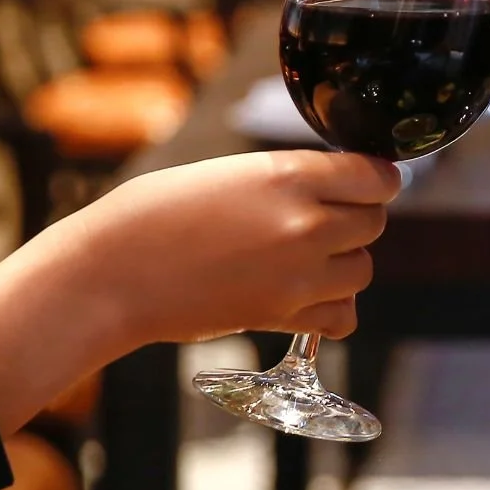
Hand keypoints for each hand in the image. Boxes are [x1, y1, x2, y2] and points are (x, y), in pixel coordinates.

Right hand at [0, 150, 401, 435]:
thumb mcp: (227, 173)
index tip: (362, 182)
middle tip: (320, 219)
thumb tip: (332, 189)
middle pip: (375, 222)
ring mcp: (298, 276)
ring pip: (363, 269)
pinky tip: (304, 296)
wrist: (112, 274)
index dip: (374, 178)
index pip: (378, 176)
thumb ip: (288, 180)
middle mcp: (305, 225)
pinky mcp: (283, 316)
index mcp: (290, 175)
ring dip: (343, 263)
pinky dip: (332, 309)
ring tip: (303, 257)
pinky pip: (342, 316)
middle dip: (355, 219)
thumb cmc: (153, 215)